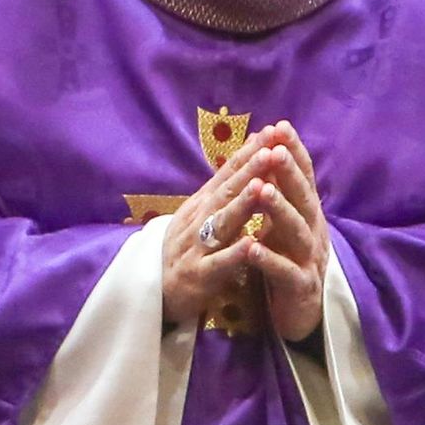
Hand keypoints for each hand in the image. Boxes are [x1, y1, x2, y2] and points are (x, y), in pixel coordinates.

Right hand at [161, 133, 265, 326]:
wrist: (153, 292)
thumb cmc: (186, 249)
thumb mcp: (201, 214)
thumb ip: (224, 188)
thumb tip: (250, 152)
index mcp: (202, 204)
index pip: (228, 173)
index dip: (249, 153)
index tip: (272, 132)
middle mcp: (198, 220)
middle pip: (226, 191)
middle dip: (249, 170)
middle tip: (271, 149)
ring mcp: (197, 247)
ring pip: (221, 223)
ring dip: (241, 205)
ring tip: (261, 187)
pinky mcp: (198, 276)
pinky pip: (218, 264)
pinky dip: (234, 253)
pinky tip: (251, 243)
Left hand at [247, 122, 328, 342]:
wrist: (302, 311)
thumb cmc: (288, 259)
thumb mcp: (284, 222)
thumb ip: (279, 190)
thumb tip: (269, 148)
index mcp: (308, 214)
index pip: (303, 177)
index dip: (294, 152)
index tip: (280, 126)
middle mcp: (313, 231)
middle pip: (303, 198)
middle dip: (289, 173)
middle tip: (275, 150)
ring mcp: (309, 259)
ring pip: (297, 231)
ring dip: (280, 209)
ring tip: (262, 190)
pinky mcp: (300, 287)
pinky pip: (284, 272)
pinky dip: (269, 259)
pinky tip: (251, 247)